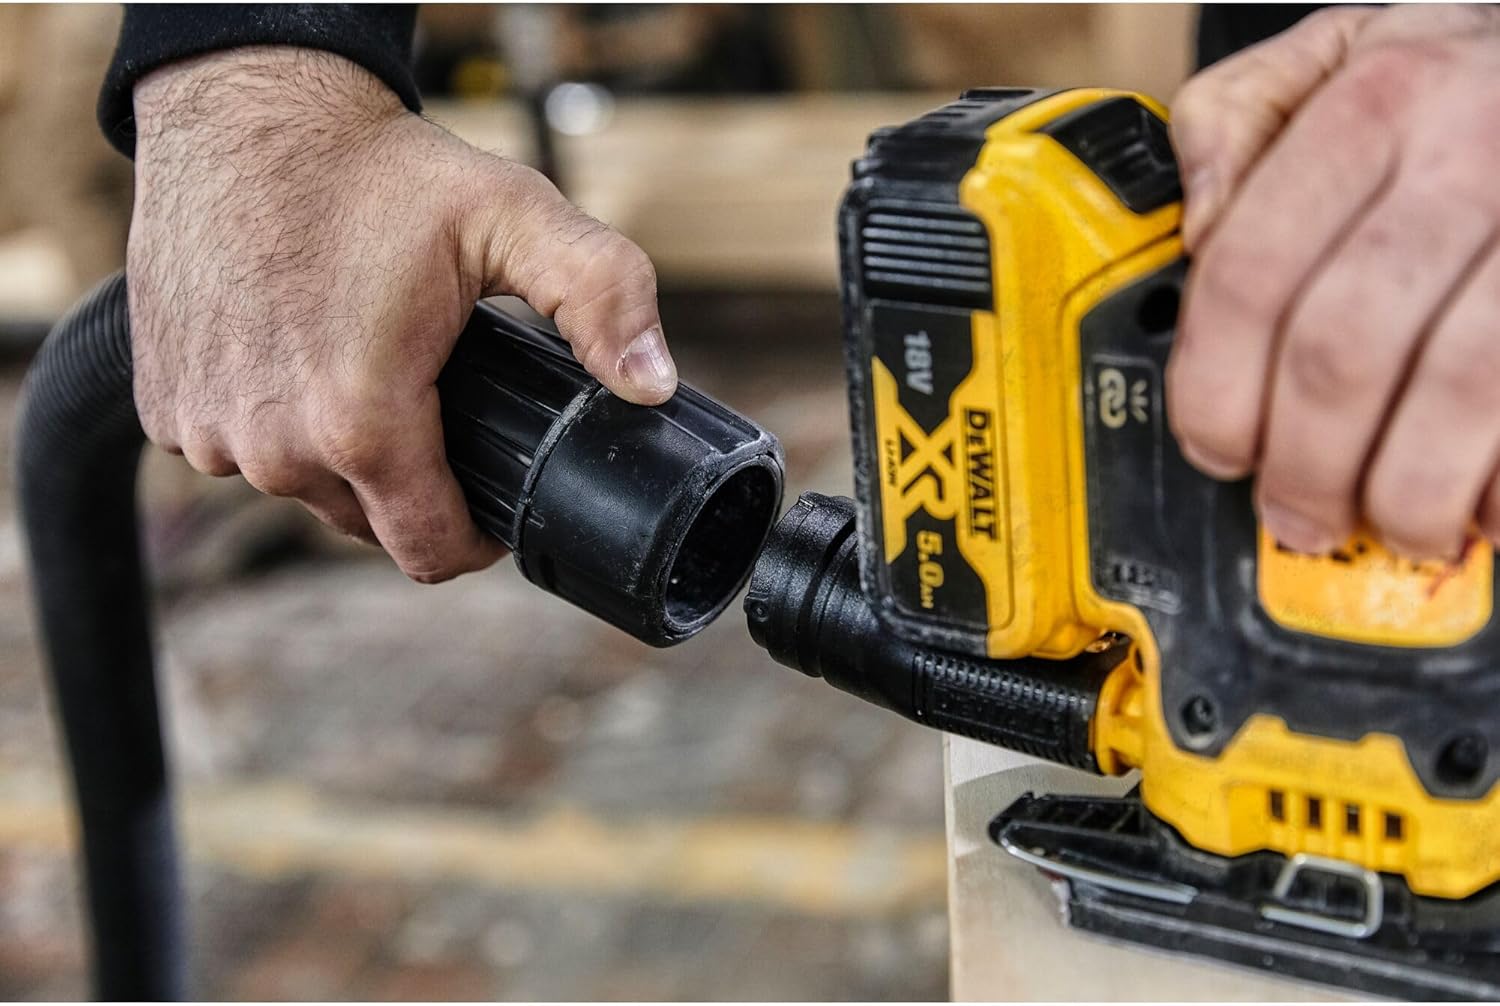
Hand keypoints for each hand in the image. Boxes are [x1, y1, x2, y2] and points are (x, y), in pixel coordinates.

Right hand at [129, 47, 676, 582]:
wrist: (245, 112)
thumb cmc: (379, 170)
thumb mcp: (514, 217)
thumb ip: (601, 297)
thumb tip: (653, 386)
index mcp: (360, 422)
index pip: (432, 554)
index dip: (479, 538)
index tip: (497, 499)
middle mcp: (272, 447)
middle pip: (369, 525)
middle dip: (416, 486)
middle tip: (441, 406)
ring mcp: (206, 432)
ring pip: (305, 491)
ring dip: (343, 456)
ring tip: (373, 373)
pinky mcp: (165, 407)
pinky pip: (240, 452)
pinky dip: (276, 424)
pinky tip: (299, 361)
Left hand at [1167, 5, 1499, 559]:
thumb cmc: (1467, 77)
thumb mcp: (1342, 52)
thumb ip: (1240, 122)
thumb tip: (1192, 228)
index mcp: (1375, 103)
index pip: (1249, 273)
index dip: (1215, 389)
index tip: (1214, 445)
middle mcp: (1467, 153)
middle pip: (1341, 351)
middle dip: (1303, 463)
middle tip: (1296, 510)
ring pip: (1455, 390)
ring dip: (1408, 490)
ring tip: (1393, 525)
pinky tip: (1483, 506)